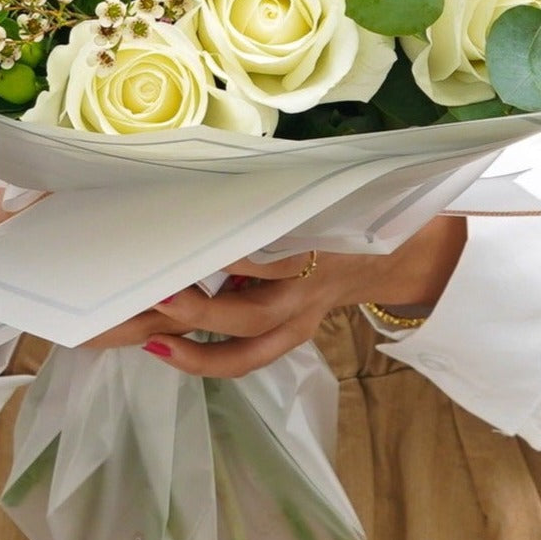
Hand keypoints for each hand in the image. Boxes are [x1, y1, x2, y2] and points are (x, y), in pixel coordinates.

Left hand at [125, 215, 467, 378]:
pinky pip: (249, 356)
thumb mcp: (313, 194)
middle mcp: (308, 290)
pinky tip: (167, 344)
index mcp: (315, 246)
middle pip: (257, 315)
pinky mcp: (292, 334)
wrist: (386, 252)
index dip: (238, 261)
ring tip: (154, 341)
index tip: (195, 248)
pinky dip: (208, 356)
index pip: (274, 259)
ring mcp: (301, 320)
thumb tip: (207, 183)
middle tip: (159, 298)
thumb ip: (270, 194)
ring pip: (252, 352)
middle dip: (204, 313)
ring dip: (199, 353)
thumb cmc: (336, 212)